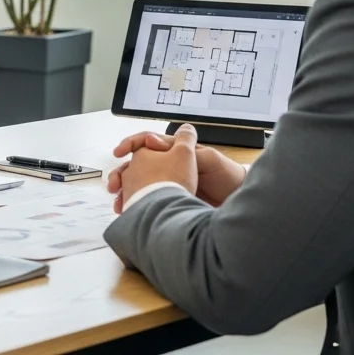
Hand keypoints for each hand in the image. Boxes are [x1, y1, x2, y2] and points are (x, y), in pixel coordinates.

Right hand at [107, 126, 246, 211]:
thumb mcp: (209, 158)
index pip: (146, 143)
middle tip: (113, 185)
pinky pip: (149, 202)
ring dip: (127, 193)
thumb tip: (155, 141)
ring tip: (120, 204)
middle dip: (122, 174)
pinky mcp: (171, 202)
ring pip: (140, 186)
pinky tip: (132, 213)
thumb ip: (185, 149)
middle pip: (137, 166)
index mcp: (176, 152)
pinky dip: (138, 207)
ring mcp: (169, 185)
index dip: (131, 144)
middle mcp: (169, 167)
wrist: (239, 201)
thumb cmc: (227, 176)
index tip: (119, 151)